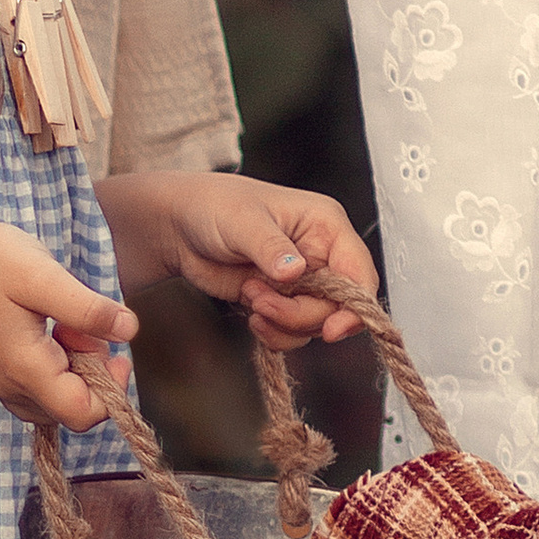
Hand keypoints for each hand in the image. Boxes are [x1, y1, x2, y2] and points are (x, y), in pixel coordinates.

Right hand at [0, 217, 136, 428]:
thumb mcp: (44, 277)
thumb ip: (89, 309)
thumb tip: (129, 332)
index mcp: (24, 369)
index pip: (83, 415)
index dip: (111, 390)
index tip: (113, 350)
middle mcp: (8, 387)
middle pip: (71, 411)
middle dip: (93, 375)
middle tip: (82, 328)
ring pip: (55, 401)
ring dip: (74, 370)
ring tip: (64, 325)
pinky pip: (37, 388)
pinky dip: (55, 366)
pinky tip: (48, 329)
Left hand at [103, 174, 376, 351]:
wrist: (178, 228)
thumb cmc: (212, 207)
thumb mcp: (243, 222)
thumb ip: (271, 248)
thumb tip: (296, 271)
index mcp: (325, 226)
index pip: (360, 273)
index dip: (355, 306)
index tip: (333, 329)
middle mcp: (321, 255)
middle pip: (338, 307)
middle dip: (300, 314)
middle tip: (261, 302)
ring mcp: (303, 281)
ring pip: (315, 323)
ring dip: (283, 323)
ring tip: (250, 297)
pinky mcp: (282, 300)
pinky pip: (293, 331)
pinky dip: (273, 332)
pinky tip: (250, 312)